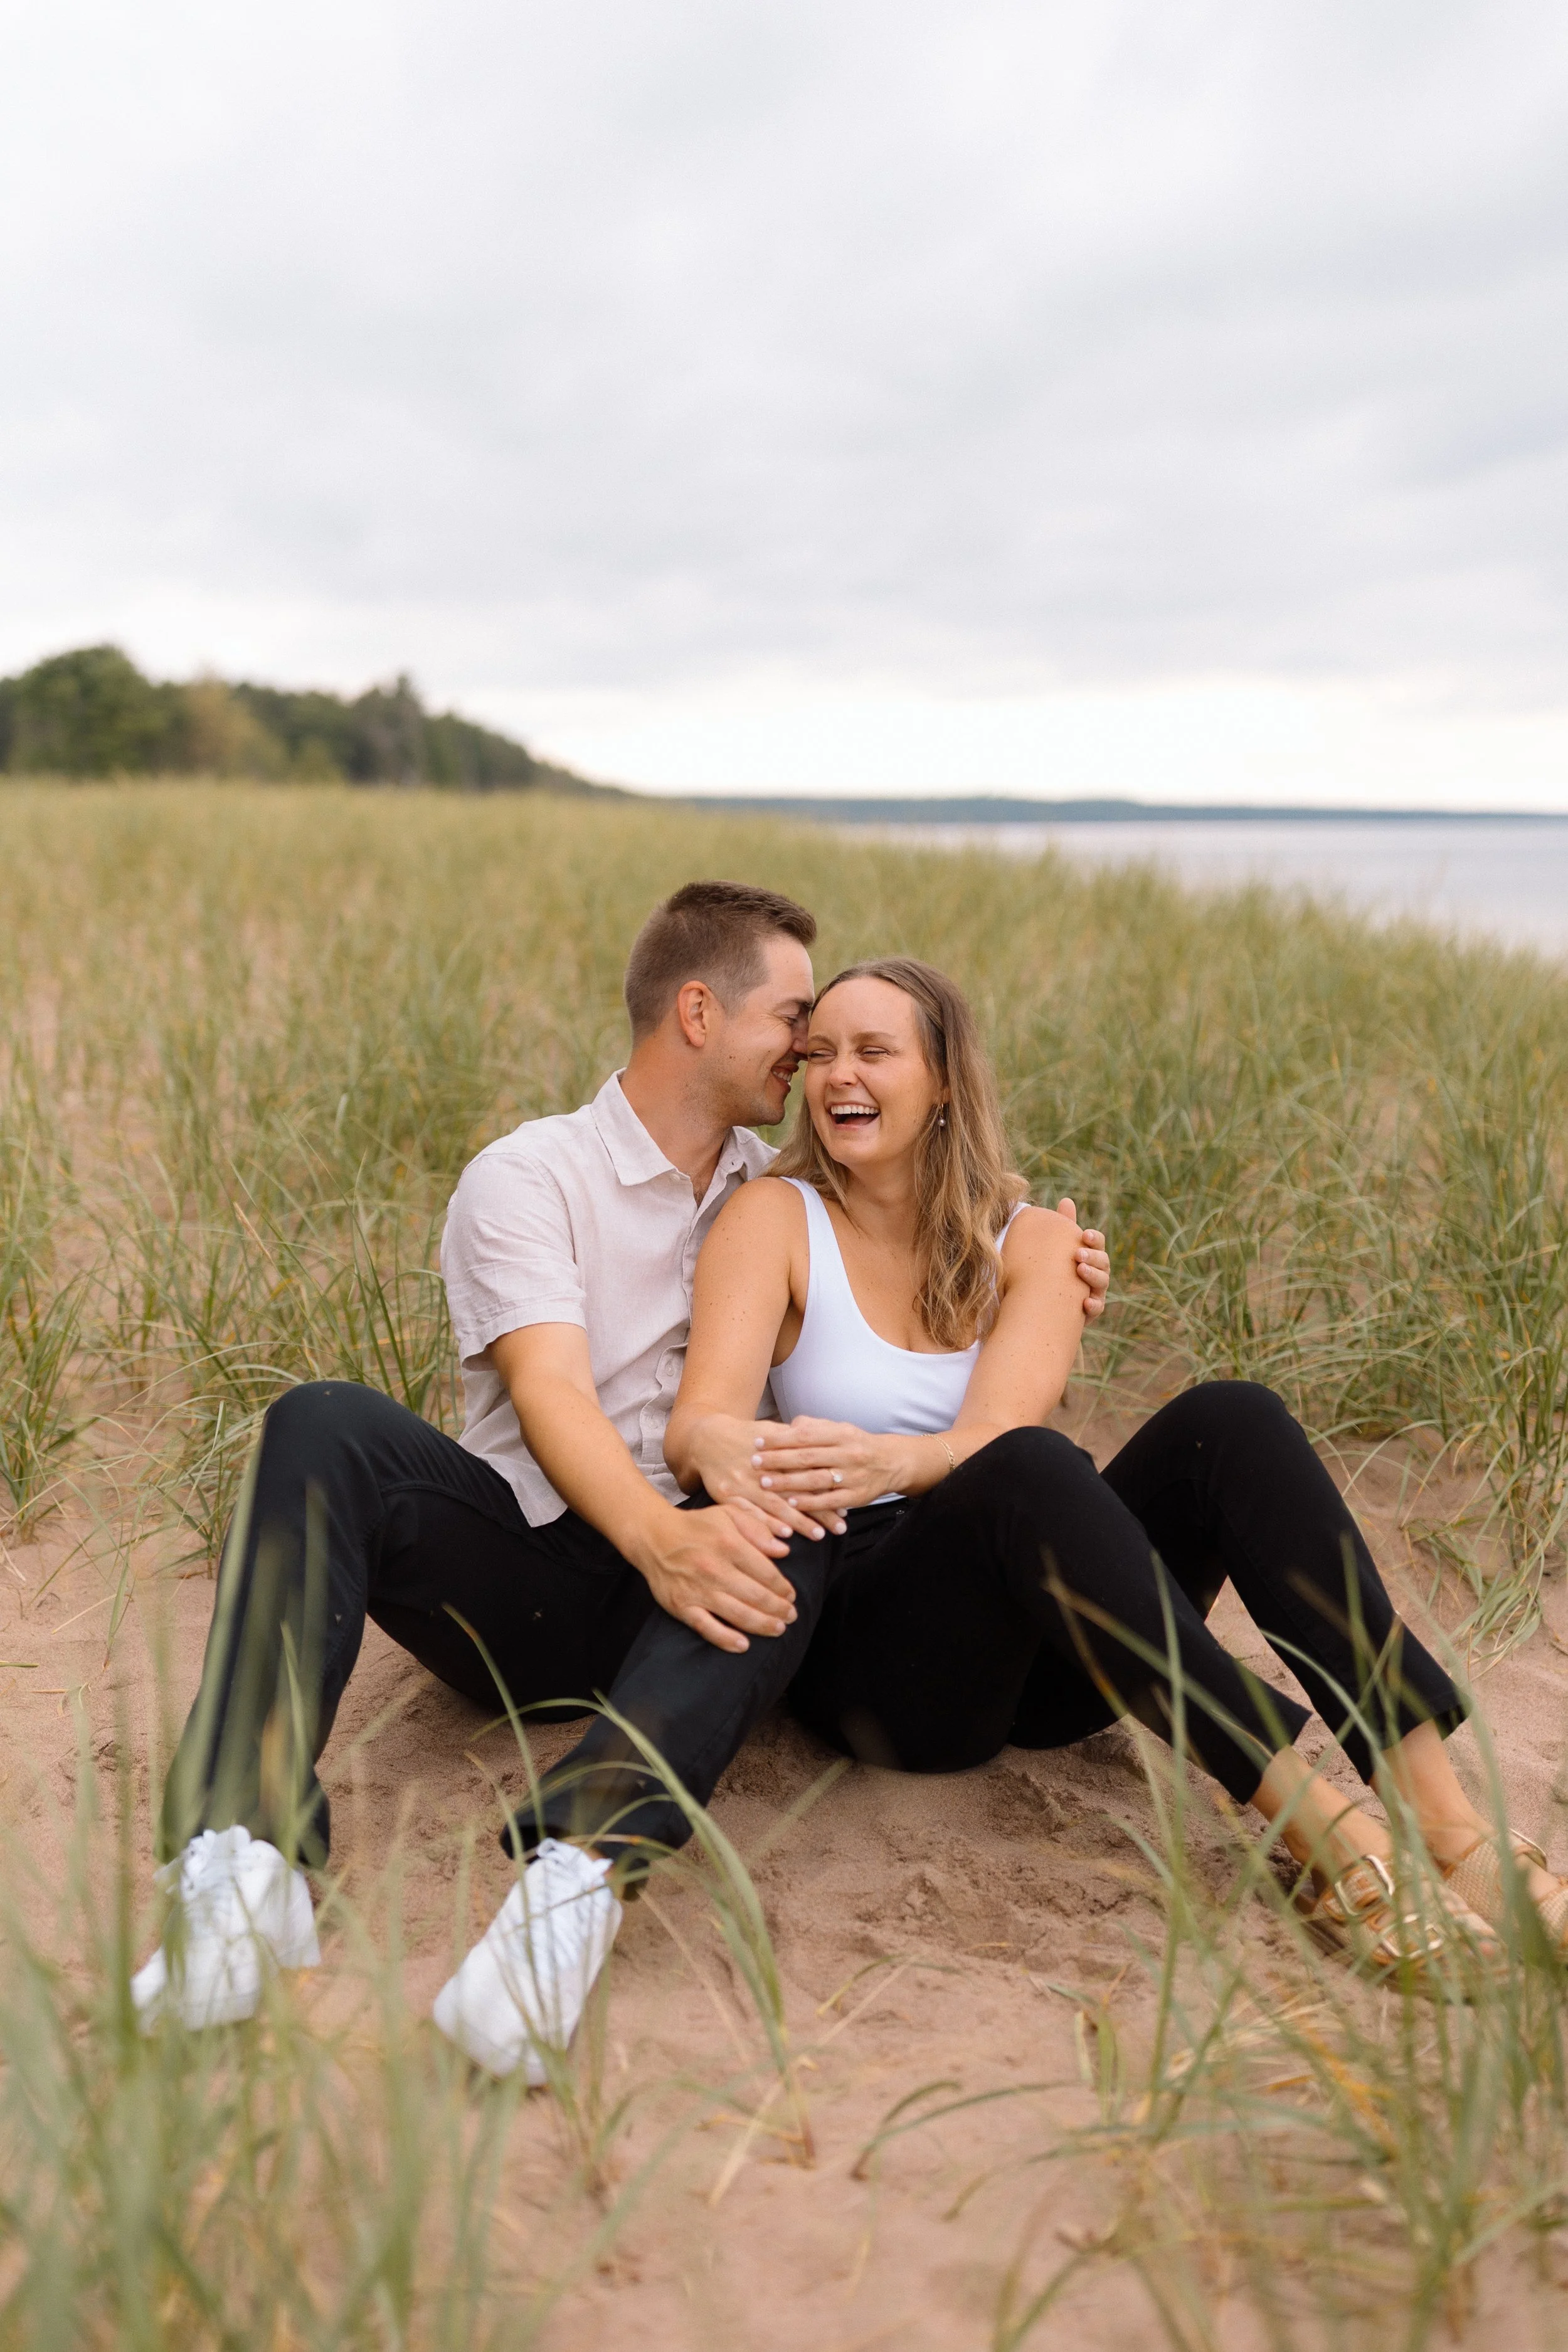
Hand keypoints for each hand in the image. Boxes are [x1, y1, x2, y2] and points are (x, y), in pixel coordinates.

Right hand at [632, 1501, 800, 1653]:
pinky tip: (744, 1645)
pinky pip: (707, 1628)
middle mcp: (714, 1568)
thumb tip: (783, 1550)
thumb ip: (758, 1528)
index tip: (791, 1595)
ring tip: (778, 1628)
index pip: (767, 1573)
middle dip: (779, 1609)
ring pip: (738, 1614)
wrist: (653, 1536)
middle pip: (757, 1596)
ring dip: (763, 1625)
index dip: (783, 1588)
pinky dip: (726, 1639)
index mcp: (729, 1543)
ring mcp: (697, 1590)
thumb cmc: (696, 1526)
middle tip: (791, 1615)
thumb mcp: (729, 1514)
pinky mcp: (681, 1606)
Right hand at [680, 1413, 847, 1538]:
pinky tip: (784, 1536)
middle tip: (840, 1527)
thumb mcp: (771, 1432)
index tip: (844, 1505)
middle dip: (819, 1511)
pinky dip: (767, 1524)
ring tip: (819, 1535)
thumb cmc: (745, 1436)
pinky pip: (749, 1513)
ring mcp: (743, 1483)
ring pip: (775, 1505)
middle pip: (795, 1491)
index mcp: (775, 1452)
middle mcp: (760, 1468)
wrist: (707, 1439)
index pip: (807, 1473)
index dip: (826, 1490)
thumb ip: (796, 1441)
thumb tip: (825, 1445)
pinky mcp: (727, 1495)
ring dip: (798, 1522)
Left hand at [750, 1416, 904, 1511]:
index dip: (780, 1439)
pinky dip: (810, 1503)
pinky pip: (830, 1500)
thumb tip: (787, 1426)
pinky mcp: (857, 1496)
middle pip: (808, 1457)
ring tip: (765, 1483)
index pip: (806, 1435)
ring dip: (789, 1482)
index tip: (758, 1442)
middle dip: (778, 1460)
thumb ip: (814, 1427)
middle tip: (754, 1462)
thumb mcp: (839, 1429)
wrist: (891, 1463)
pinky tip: (791, 1503)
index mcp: (841, 1434)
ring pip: (816, 1479)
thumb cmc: (856, 1444)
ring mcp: (853, 1476)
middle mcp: (848, 1453)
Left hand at [1055, 1198, 1109, 1320]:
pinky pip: (1097, 1308)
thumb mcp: (1057, 1248)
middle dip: (1093, 1256)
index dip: (1094, 1239)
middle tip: (1078, 1254)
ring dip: (1093, 1275)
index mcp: (1090, 1254)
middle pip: (1103, 1261)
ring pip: (1102, 1282)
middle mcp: (1097, 1272)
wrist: (1045, 1302)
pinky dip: (1093, 1305)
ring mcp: (1096, 1291)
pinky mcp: (1090, 1311)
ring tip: (1079, 1270)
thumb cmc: (1054, 1269)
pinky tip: (1084, 1302)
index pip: (1098, 1243)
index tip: (1084, 1234)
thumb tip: (1066, 1200)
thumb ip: (1064, 1227)